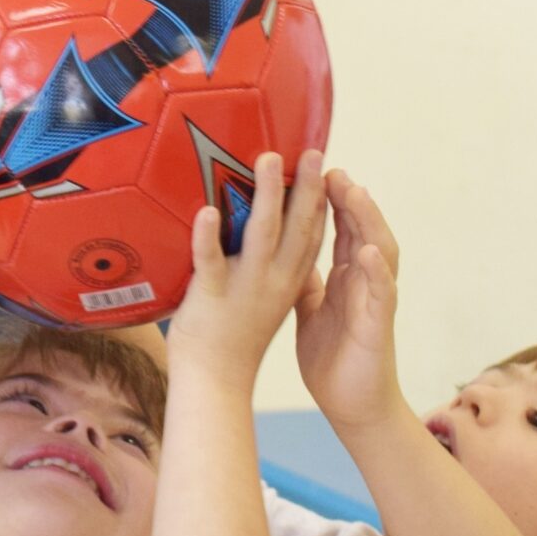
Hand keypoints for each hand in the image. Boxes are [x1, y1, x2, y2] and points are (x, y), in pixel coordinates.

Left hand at [168, 149, 327, 381]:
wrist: (215, 382)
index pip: (315, 236)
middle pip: (300, 228)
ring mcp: (247, 288)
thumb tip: (270, 236)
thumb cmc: (236, 338)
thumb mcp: (268, 301)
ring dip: (266, 195)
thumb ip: (274, 270)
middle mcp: (276, 281)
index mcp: (291, 282)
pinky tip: (206, 211)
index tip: (331, 168)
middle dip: (309, 188)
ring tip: (268, 158)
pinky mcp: (212, 295)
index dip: (324, 202)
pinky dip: (208, 235)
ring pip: (262, 234)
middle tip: (314, 153)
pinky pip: (210, 260)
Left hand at [292, 171, 404, 428]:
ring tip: (353, 191)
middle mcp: (364, 282)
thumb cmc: (332, 358)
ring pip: (379, 249)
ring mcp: (375, 300)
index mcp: (346, 277)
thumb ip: (304, 278)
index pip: (342, 227)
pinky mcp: (379, 326)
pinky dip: (376, 270)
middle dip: (350, 197)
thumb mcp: (310, 308)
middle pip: (362, 228)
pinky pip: (382, 292)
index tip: (314, 168)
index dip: (331, 198)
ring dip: (368, 220)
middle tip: (332, 167)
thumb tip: (283, 248)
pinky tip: (366, 250)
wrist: (352, 407)